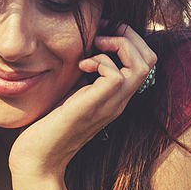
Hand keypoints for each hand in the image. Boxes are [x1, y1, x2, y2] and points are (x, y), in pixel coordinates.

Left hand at [8, 22, 157, 180]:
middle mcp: (120, 100)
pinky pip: (115, 75)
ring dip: (119, 45)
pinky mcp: (96, 106)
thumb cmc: (51, 124)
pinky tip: (81, 67)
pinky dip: (100, 61)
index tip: (104, 32)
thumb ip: (86, 73)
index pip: (146, 62)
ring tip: (95, 45)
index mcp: (117, 96)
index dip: (131, 39)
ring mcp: (111, 104)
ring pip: (142, 65)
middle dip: (130, 35)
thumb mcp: (73, 90)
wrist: (40, 157)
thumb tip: (85, 47)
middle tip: (103, 32)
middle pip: (150, 59)